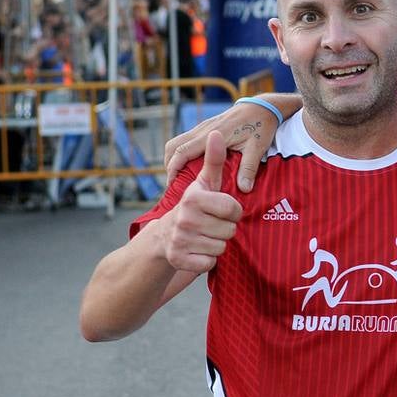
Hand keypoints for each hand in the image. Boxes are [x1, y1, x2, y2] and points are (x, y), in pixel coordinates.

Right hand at [162, 131, 243, 273]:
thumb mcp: (205, 183)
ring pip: (221, 248)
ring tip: (204, 235)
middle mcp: (184, 218)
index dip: (232, 211)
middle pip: (229, 231)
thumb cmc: (194, 205)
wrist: (164, 235)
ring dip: (216, 244)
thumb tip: (217, 132)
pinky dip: (206, 260)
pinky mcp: (178, 259)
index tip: (221, 209)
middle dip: (224, 229)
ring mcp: (180, 240)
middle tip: (211, 224)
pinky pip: (209, 263)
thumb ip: (213, 159)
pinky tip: (197, 250)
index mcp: (193, 198)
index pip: (233, 209)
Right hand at [165, 102, 276, 191]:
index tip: (172, 185)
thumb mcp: (257, 148)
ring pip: (177, 142)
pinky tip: (189, 167)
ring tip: (179, 178)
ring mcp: (202, 127)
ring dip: (174, 159)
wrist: (262, 106)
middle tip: (173, 185)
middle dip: (169, 165)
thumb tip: (244, 189)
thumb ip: (249, 168)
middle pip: (173, 146)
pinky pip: (186, 140)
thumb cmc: (261, 126)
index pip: (182, 151)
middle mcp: (203, 130)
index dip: (173, 169)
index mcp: (213, 135)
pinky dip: (181, 153)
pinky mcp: (205, 127)